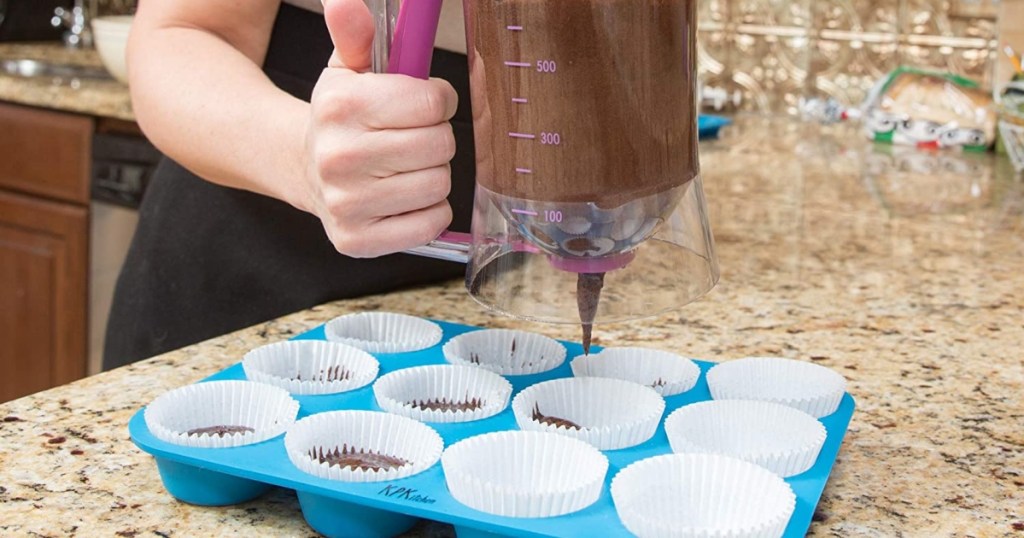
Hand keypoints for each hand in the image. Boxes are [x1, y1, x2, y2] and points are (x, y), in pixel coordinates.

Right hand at [302, 0, 456, 257]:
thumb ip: (355, 31)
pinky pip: (431, 223)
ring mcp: (347, 204)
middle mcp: (338, 157)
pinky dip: (429, 211)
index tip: (422, 104)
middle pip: (440, 146)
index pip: (433, 103)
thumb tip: (346, 2)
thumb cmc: (342, 119)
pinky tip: (404, 198)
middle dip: (436, 138)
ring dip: (433, 175)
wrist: (303, 169)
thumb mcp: (347, 68)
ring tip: (405, 168)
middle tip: (413, 138)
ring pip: (439, 185)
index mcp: (340, 106)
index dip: (437, 101)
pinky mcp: (357, 241)